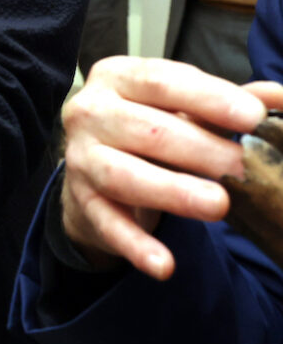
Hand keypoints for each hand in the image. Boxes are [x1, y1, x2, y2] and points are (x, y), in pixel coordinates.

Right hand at [60, 56, 282, 278]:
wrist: (93, 164)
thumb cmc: (146, 126)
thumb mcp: (182, 106)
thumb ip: (228, 102)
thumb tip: (277, 98)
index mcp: (116, 78)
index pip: (161, 81)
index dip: (208, 98)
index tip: (253, 117)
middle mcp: (89, 113)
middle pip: (146, 130)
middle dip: (200, 150)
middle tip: (245, 169)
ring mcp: (80, 158)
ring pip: (123, 175)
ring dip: (172, 191)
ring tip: (218, 205)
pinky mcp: (81, 201)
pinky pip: (108, 224)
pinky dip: (135, 246)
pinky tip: (164, 265)